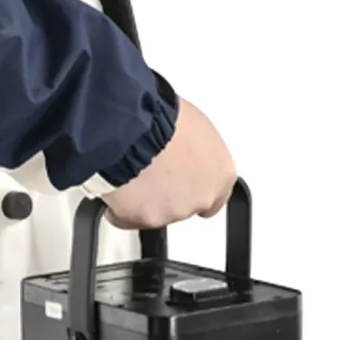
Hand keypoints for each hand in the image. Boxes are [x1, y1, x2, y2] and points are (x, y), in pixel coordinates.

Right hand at [103, 98, 236, 229]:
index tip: (185, 180)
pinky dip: (121, 208)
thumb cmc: (164, 120)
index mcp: (221, 175)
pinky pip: (128, 218)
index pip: (218, 194)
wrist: (136, 130)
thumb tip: (182, 146)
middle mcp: (202, 197)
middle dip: (171, 192)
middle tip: (154, 172)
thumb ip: (195, 148)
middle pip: (187, 204)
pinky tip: (118, 186)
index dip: (196, 186)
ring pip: (158, 213)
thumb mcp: (193, 125)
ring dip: (146, 199)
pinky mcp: (143, 219)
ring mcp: (173, 212)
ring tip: (133, 174)